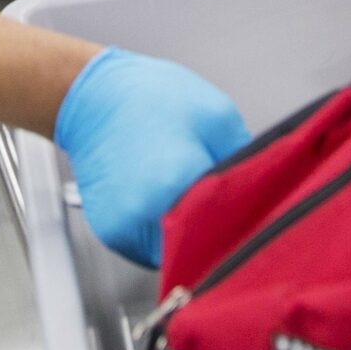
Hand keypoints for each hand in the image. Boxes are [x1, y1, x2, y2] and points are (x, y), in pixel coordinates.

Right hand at [56, 48, 249, 268]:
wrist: (90, 97)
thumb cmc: (149, 97)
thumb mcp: (216, 114)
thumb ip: (244, 160)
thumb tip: (260, 195)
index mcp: (174, 183)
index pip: (227, 229)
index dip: (244, 221)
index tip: (252, 211)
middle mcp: (143, 214)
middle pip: (200, 247)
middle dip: (217, 230)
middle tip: (224, 202)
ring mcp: (124, 229)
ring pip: (176, 253)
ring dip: (190, 235)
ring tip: (188, 194)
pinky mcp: (112, 233)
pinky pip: (152, 248)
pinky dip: (165, 232)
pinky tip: (166, 198)